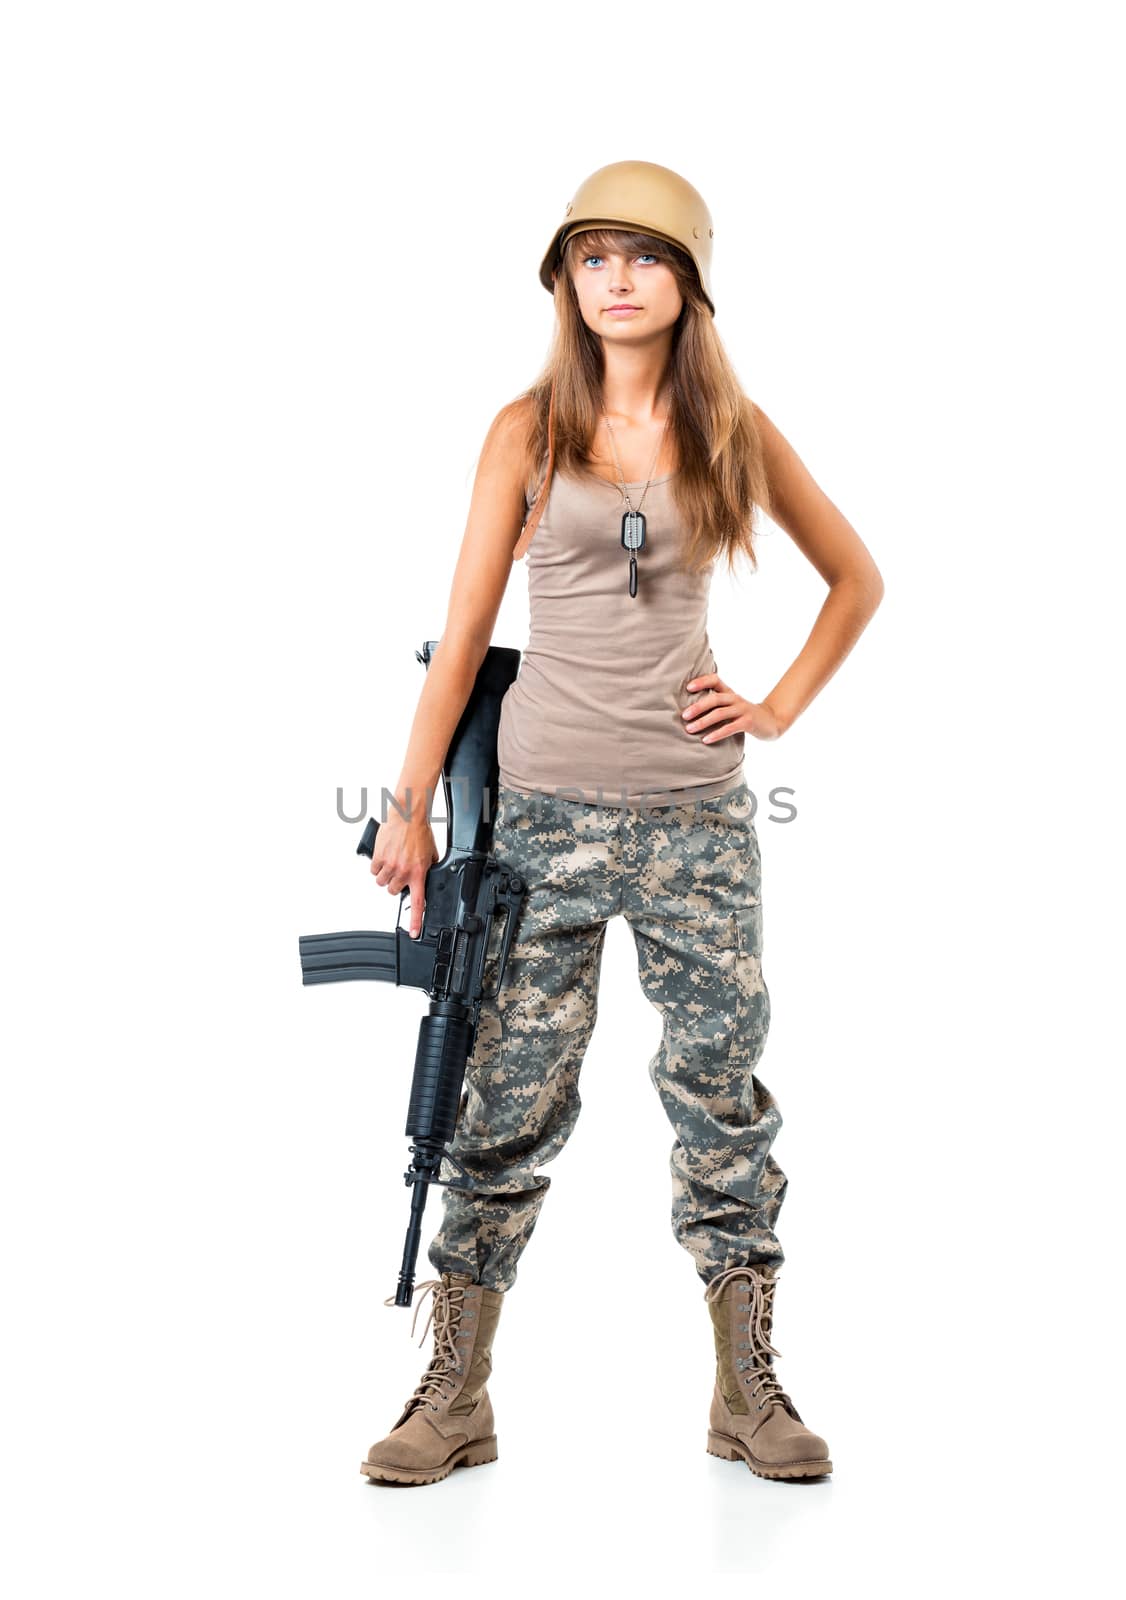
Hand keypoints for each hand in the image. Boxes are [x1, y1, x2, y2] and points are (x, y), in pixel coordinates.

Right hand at [370, 802, 439, 938]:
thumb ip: (427, 869)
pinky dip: (377, 866)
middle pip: (393, 891)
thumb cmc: (419, 832)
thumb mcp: (431, 854)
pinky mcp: (378, 858)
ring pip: (382, 882)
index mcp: (419, 873)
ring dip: (386, 875)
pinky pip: (373, 870)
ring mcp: (390, 865)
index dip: (415, 921)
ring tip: (392, 862)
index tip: (413, 933)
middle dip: (396, 883)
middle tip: (400, 871)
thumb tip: (426, 878)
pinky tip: (384, 856)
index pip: (418, 903)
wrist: (407, 816)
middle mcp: (404, 872)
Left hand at [681, 673, 784, 742]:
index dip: (702, 681)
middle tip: (684, 716)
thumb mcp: (732, 706)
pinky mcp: (748, 722)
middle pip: (714, 699)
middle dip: (697, 707)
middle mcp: (735, 698)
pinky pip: (730, 727)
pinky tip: (706, 740)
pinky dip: (716, 734)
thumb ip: (716, 705)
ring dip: (703, 721)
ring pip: (720, 713)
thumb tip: (689, 711)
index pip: (715, 680)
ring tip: (689, 729)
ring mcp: (743, 710)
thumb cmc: (744, 715)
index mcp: (729, 693)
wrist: (772, 722)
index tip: (688, 688)